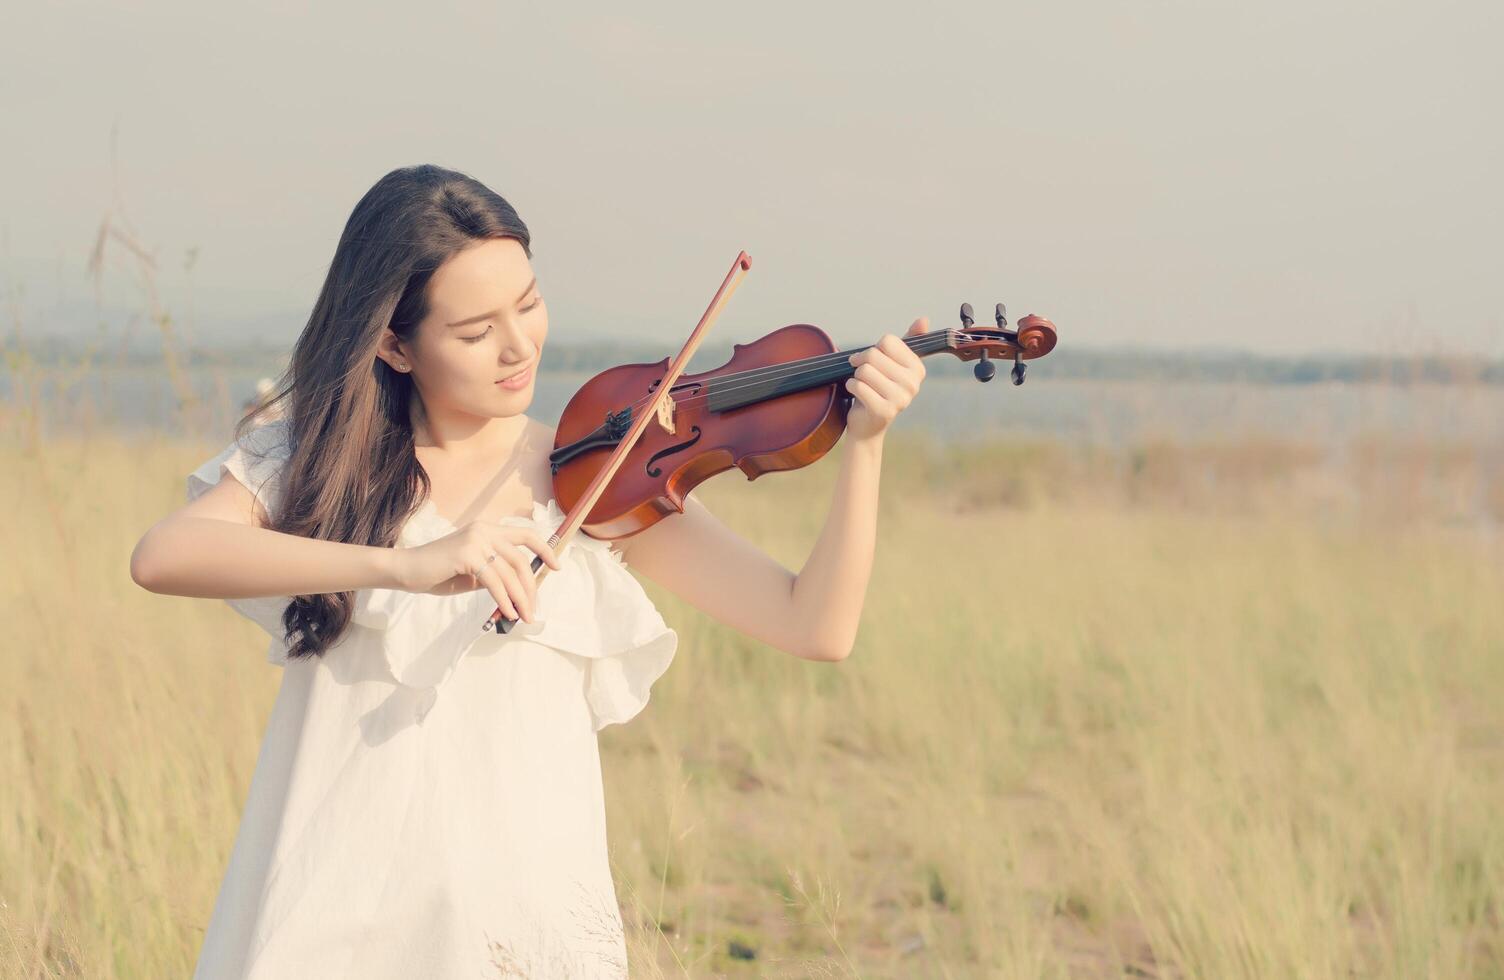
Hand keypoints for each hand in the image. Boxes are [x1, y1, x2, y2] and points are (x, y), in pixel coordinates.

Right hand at [394, 522, 562, 623]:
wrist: (405, 570)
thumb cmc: (438, 573)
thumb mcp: (473, 573)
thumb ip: (496, 575)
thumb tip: (521, 591)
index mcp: (488, 530)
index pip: (525, 534)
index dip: (545, 550)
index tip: (557, 567)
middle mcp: (485, 530)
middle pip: (521, 560)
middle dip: (531, 588)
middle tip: (533, 610)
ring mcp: (476, 540)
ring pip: (509, 573)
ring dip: (520, 599)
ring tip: (524, 617)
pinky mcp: (467, 555)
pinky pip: (494, 581)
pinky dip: (503, 599)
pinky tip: (507, 612)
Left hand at [844, 317, 928, 442]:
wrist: (867, 424)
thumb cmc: (878, 388)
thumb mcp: (892, 362)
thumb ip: (908, 341)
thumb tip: (924, 319)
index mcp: (917, 368)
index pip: (888, 341)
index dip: (873, 349)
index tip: (873, 361)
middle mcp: (914, 384)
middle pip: (873, 355)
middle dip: (860, 363)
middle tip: (863, 376)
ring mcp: (901, 399)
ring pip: (864, 371)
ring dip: (855, 378)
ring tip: (863, 388)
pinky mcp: (884, 411)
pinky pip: (857, 386)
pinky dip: (850, 388)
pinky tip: (858, 397)